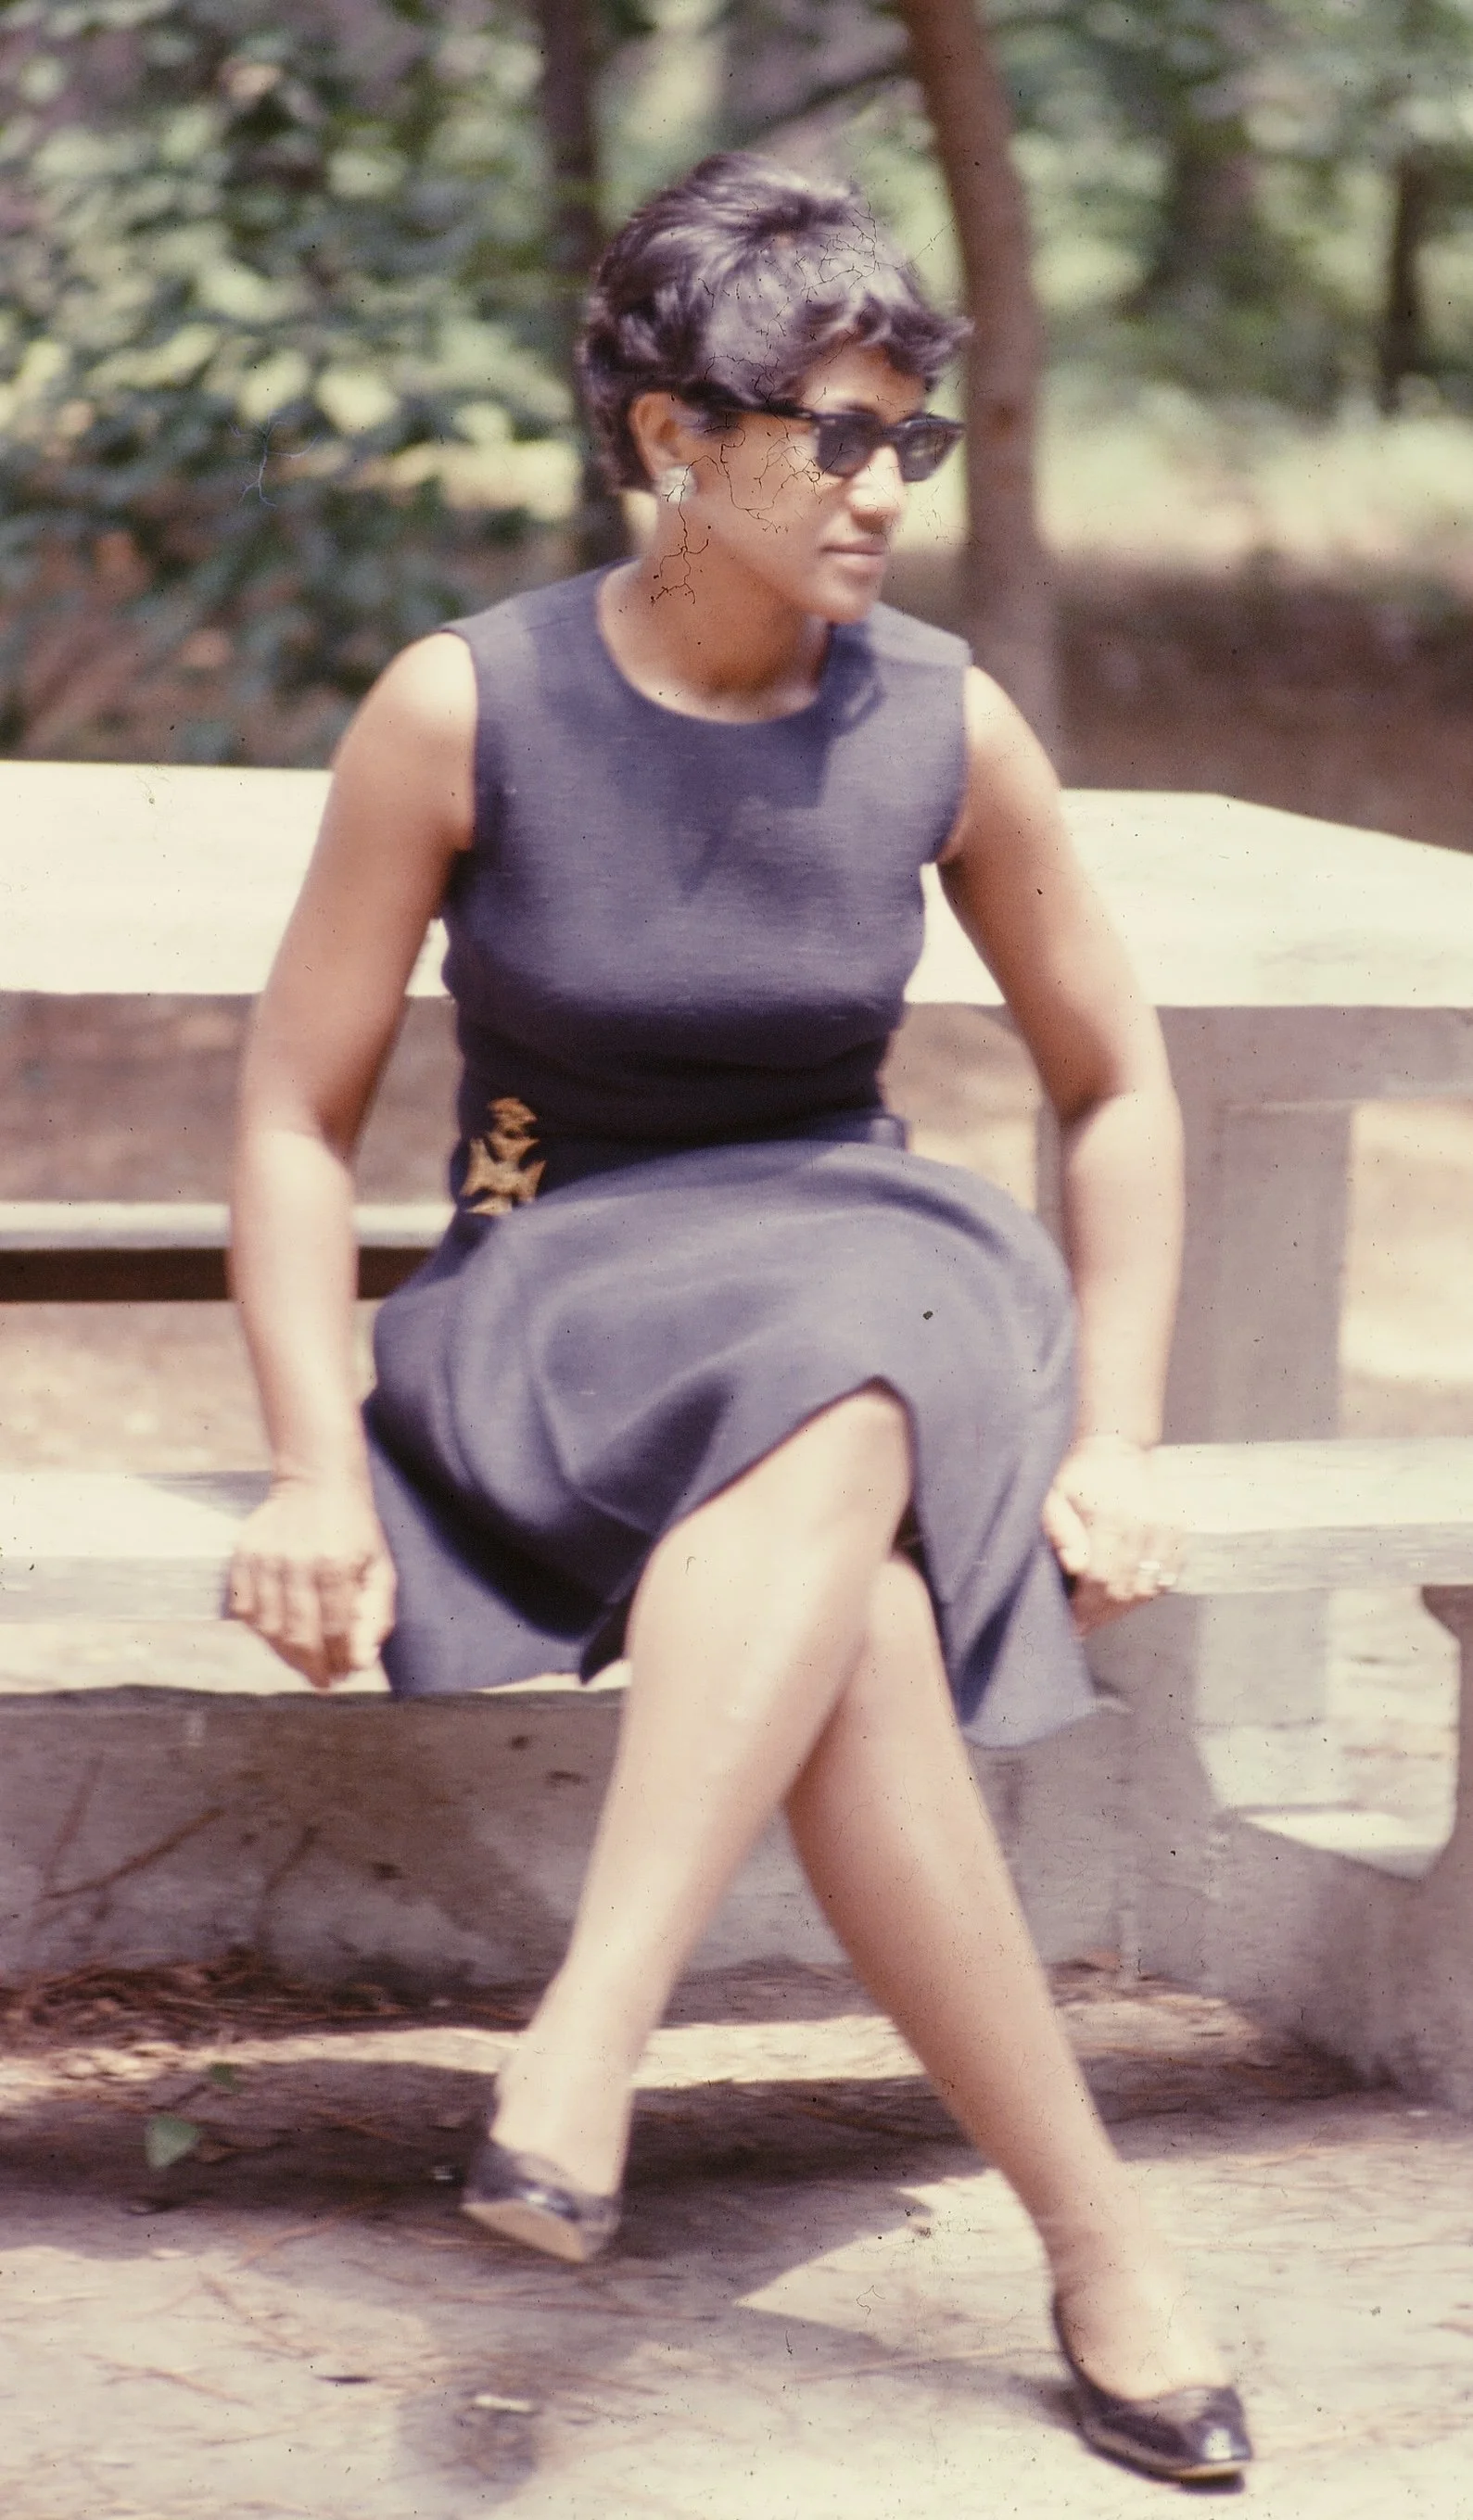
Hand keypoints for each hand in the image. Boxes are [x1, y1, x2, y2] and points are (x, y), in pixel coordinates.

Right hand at [228, 1476, 394, 1689]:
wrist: (316, 1483)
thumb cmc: (354, 1531)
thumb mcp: (379, 1567)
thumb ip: (375, 1616)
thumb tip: (361, 1663)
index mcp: (337, 1563)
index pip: (335, 1631)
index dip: (339, 1660)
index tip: (343, 1675)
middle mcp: (298, 1561)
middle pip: (299, 1635)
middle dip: (312, 1666)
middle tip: (322, 1680)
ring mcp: (266, 1558)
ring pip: (269, 1628)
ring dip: (286, 1654)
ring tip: (303, 1660)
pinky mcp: (243, 1555)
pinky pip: (244, 1610)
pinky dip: (260, 1630)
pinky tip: (279, 1633)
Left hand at [1041, 1438, 1182, 1636]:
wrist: (1115, 1450)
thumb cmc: (1076, 1477)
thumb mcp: (1052, 1496)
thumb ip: (1058, 1530)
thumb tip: (1074, 1565)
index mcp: (1109, 1514)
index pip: (1101, 1577)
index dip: (1085, 1606)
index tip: (1070, 1621)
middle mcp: (1142, 1522)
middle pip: (1125, 1588)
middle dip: (1100, 1614)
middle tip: (1081, 1624)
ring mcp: (1164, 1528)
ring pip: (1147, 1589)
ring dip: (1123, 1608)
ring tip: (1099, 1613)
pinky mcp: (1176, 1532)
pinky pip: (1167, 1578)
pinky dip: (1146, 1593)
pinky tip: (1124, 1594)